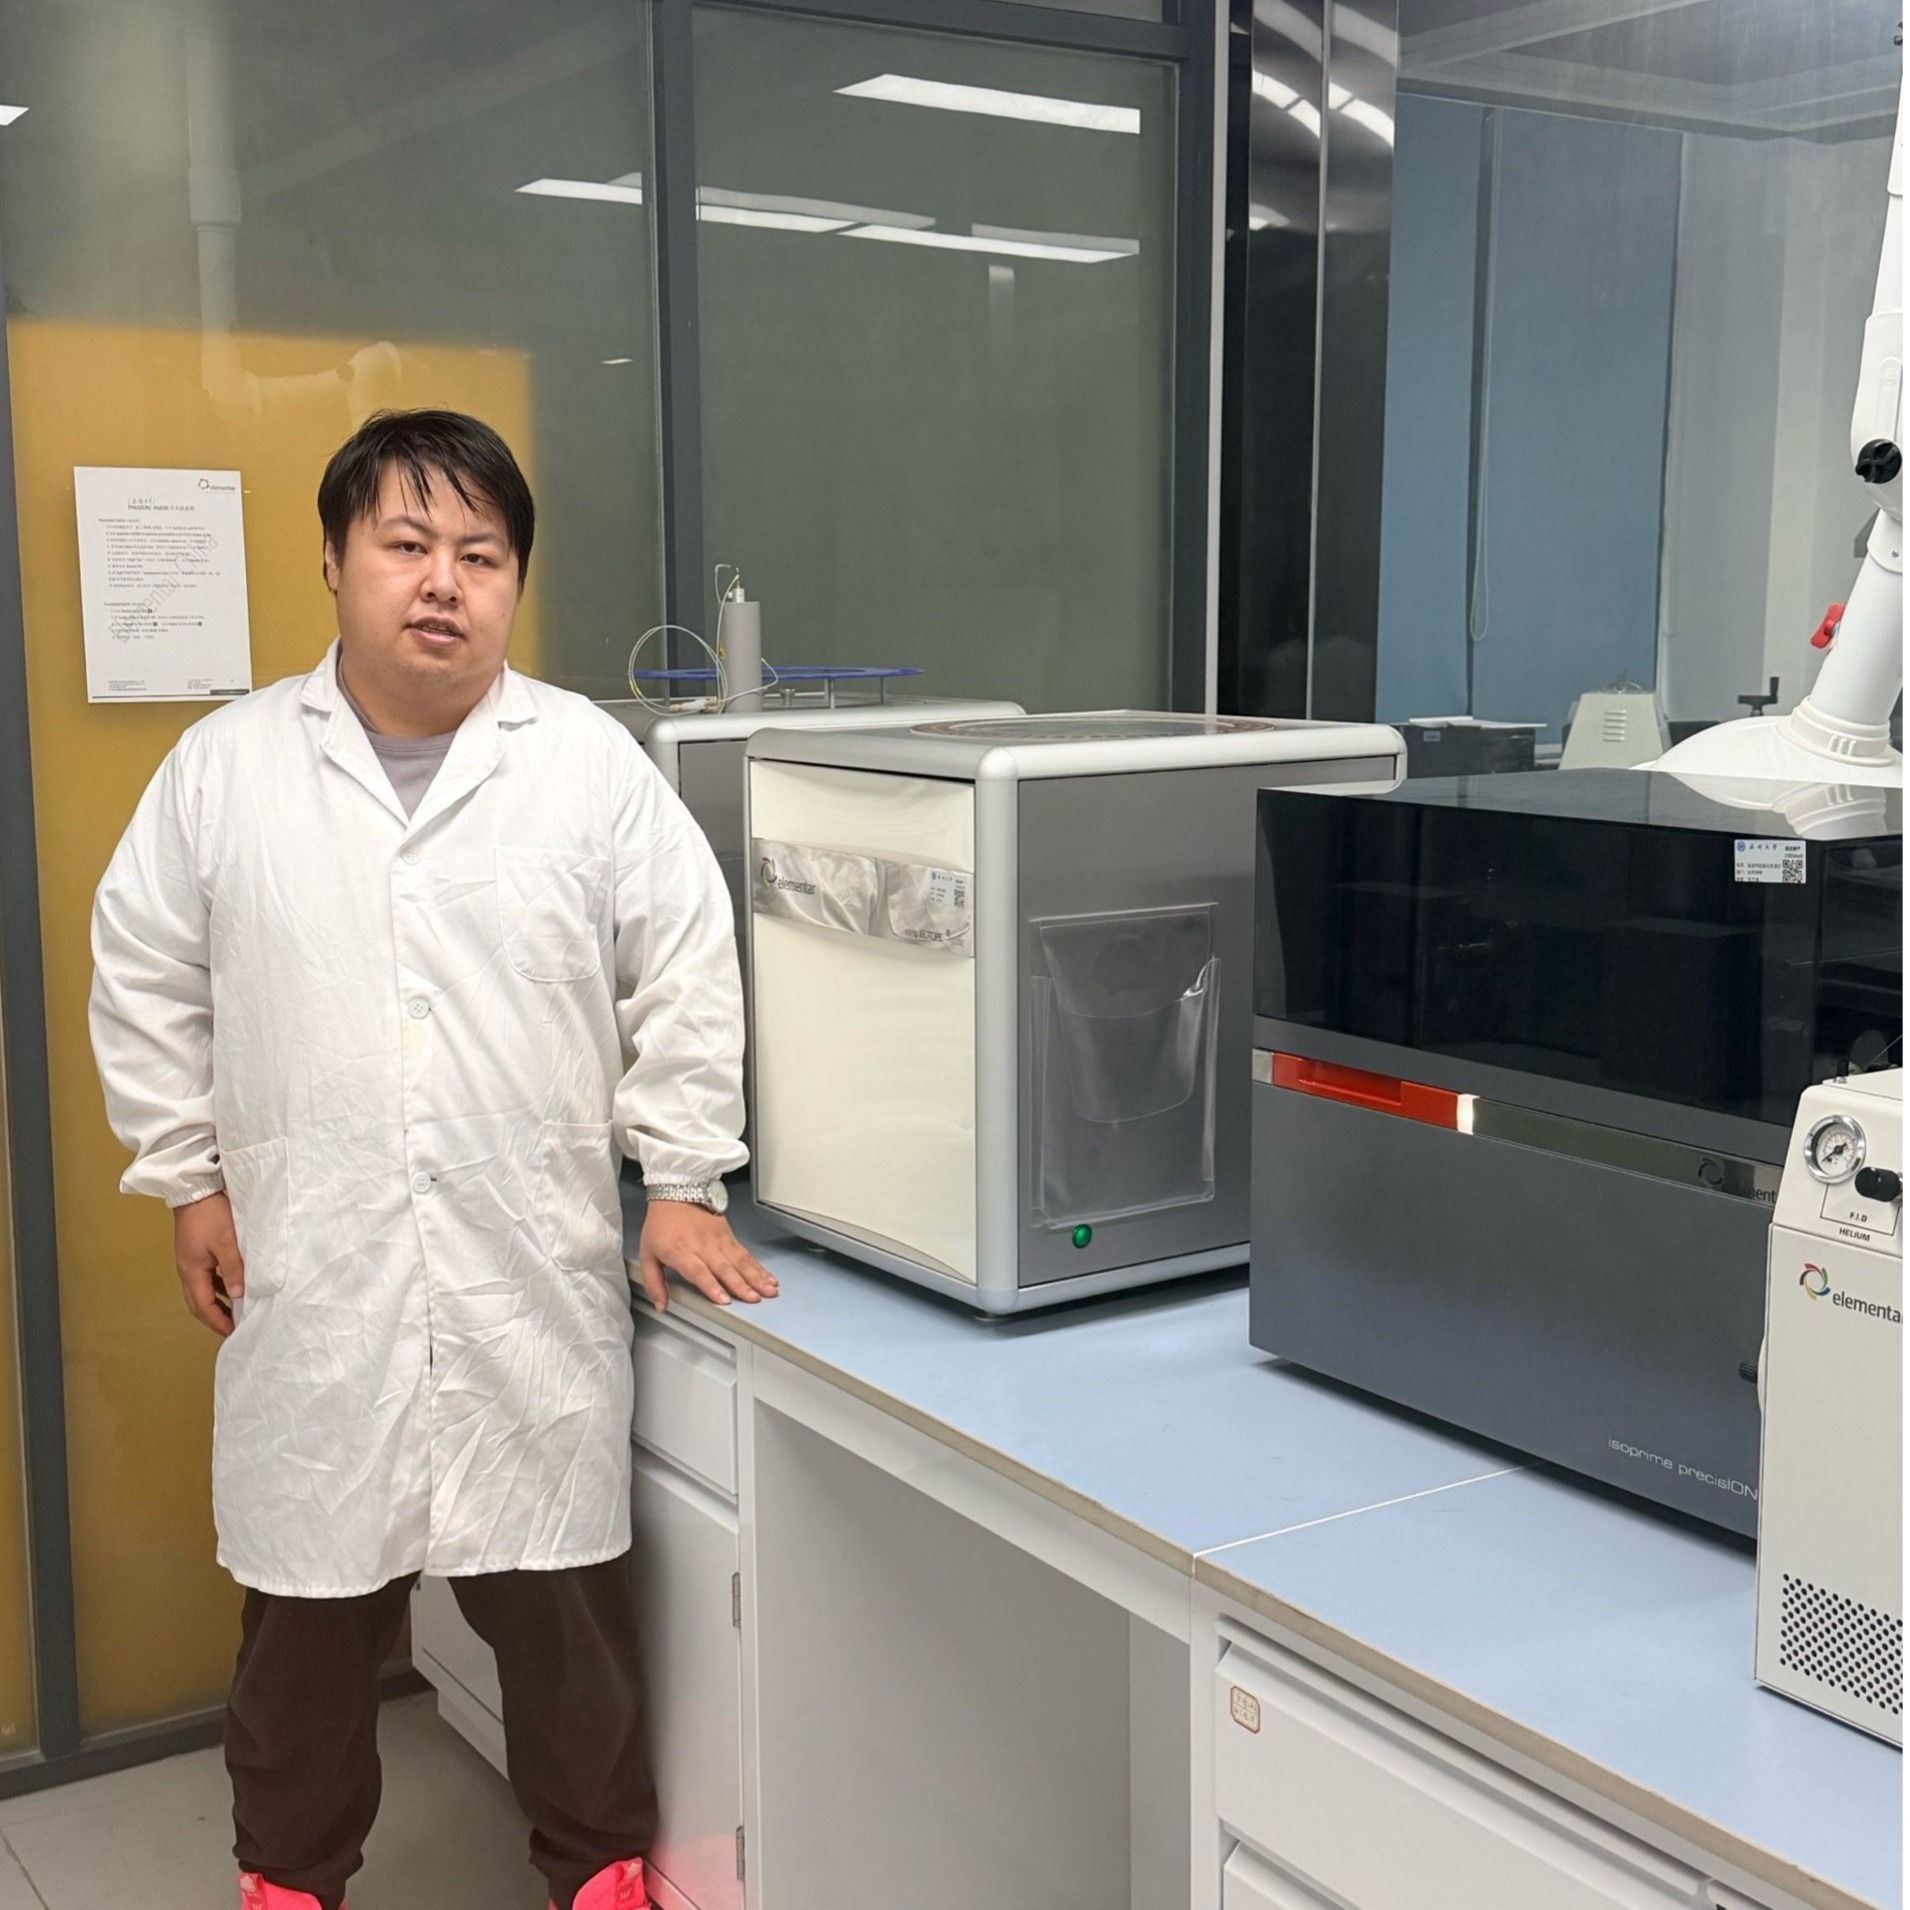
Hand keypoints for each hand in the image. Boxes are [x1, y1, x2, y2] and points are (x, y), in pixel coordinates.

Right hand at [173, 1191, 243, 1337]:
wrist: (194, 1189)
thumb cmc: (210, 1215)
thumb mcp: (226, 1243)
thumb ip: (233, 1269)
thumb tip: (238, 1295)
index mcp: (191, 1271)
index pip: (203, 1306)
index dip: (218, 1321)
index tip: (233, 1332)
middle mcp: (187, 1270)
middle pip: (198, 1302)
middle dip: (215, 1317)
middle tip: (233, 1328)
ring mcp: (190, 1261)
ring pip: (202, 1290)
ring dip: (216, 1303)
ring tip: (235, 1312)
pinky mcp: (195, 1252)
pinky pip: (206, 1277)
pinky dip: (218, 1287)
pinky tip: (232, 1287)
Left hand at [637, 1203, 779, 1312]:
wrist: (677, 1191)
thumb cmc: (661, 1223)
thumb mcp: (647, 1254)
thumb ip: (654, 1283)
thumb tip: (661, 1305)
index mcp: (680, 1251)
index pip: (699, 1271)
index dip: (712, 1285)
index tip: (724, 1299)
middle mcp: (703, 1246)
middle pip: (724, 1267)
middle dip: (741, 1285)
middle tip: (754, 1299)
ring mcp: (719, 1240)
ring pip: (740, 1261)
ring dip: (756, 1277)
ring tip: (769, 1290)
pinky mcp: (729, 1235)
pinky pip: (745, 1253)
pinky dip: (759, 1266)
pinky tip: (768, 1277)